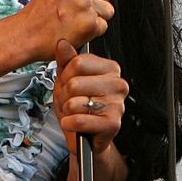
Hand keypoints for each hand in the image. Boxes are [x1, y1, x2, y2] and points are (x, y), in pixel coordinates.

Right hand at [24, 0, 115, 58]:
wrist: (27, 34)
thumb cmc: (41, 8)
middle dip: (95, 0)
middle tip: (74, 6)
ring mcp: (83, 2)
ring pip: (108, 9)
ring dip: (94, 16)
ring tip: (74, 17)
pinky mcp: (89, 22)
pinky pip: (103, 25)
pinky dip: (92, 30)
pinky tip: (75, 28)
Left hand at [54, 39, 128, 154]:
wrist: (85, 137)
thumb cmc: (77, 106)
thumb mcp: (67, 79)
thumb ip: (66, 60)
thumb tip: (62, 43)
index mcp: (110, 68)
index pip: (77, 62)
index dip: (65, 75)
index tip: (69, 83)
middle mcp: (118, 84)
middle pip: (74, 82)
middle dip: (65, 95)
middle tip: (71, 101)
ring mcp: (117, 105)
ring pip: (74, 102)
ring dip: (67, 111)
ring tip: (75, 113)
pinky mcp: (113, 124)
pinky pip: (79, 120)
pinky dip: (70, 124)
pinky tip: (74, 124)